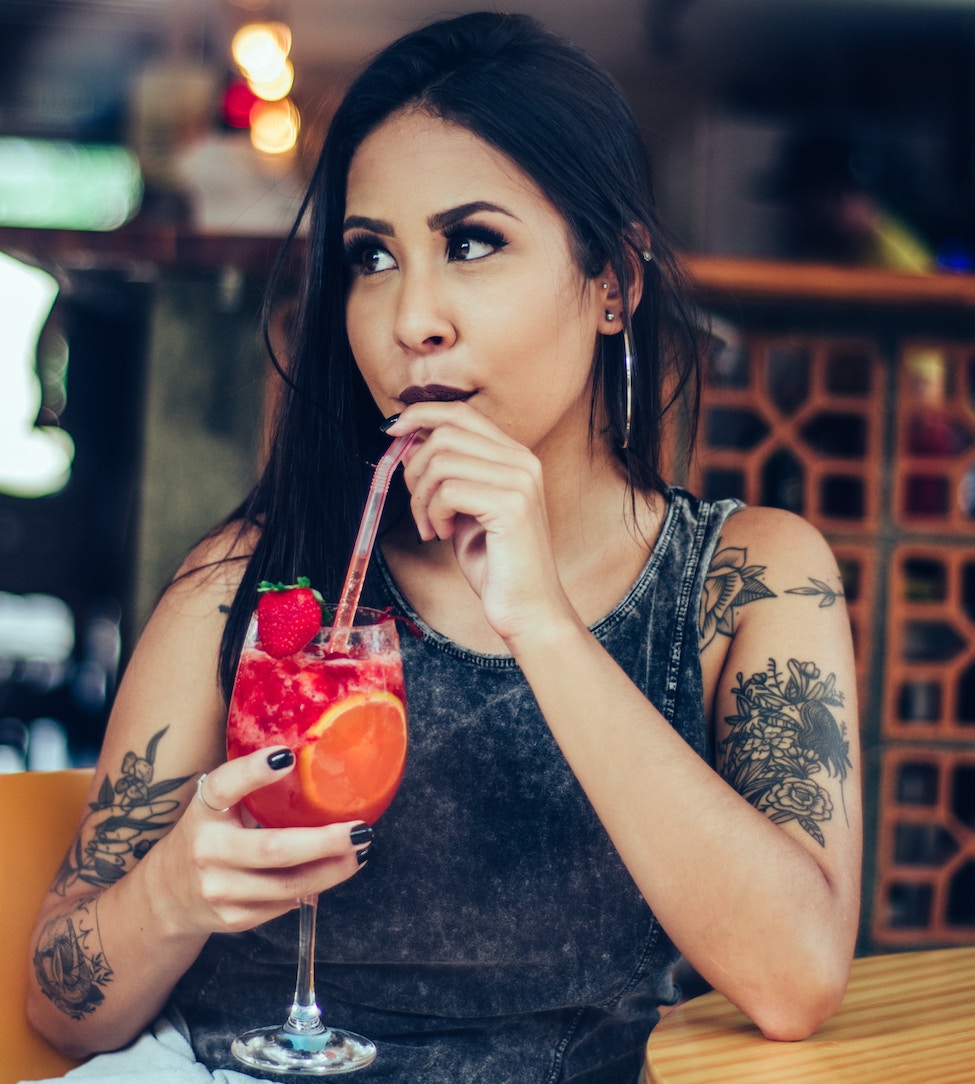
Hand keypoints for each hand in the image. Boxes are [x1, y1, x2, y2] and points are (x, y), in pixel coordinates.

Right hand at [150, 747, 370, 936]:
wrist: (167, 896)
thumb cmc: (209, 835)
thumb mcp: (218, 806)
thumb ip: (251, 788)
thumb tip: (313, 757)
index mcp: (203, 811)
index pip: (224, 786)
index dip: (254, 771)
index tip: (287, 755)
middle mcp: (207, 851)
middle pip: (273, 849)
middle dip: (324, 842)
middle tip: (360, 830)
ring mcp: (220, 890)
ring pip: (289, 885)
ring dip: (332, 870)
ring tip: (360, 851)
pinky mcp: (235, 918)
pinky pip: (286, 904)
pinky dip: (315, 887)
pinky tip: (333, 871)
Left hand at [386, 403, 574, 643]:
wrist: (528, 609)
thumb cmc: (495, 563)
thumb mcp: (463, 510)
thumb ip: (445, 475)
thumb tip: (409, 444)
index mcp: (515, 457)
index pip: (462, 412)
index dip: (421, 414)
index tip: (392, 430)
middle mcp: (522, 461)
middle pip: (445, 432)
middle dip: (415, 469)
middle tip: (418, 506)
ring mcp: (520, 481)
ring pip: (441, 461)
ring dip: (421, 497)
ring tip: (431, 527)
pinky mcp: (511, 506)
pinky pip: (448, 491)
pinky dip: (433, 514)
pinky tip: (442, 535)